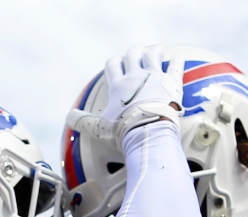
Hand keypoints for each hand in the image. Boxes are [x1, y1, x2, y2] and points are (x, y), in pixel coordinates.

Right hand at [66, 45, 183, 146]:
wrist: (148, 133)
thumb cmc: (124, 131)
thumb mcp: (99, 128)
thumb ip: (83, 122)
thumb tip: (69, 117)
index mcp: (118, 86)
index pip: (113, 65)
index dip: (114, 63)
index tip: (117, 64)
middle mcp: (135, 77)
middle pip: (133, 55)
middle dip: (134, 52)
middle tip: (136, 54)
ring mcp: (154, 77)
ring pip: (153, 55)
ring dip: (153, 51)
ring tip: (155, 51)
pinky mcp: (172, 83)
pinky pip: (176, 67)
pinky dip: (177, 62)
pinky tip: (178, 59)